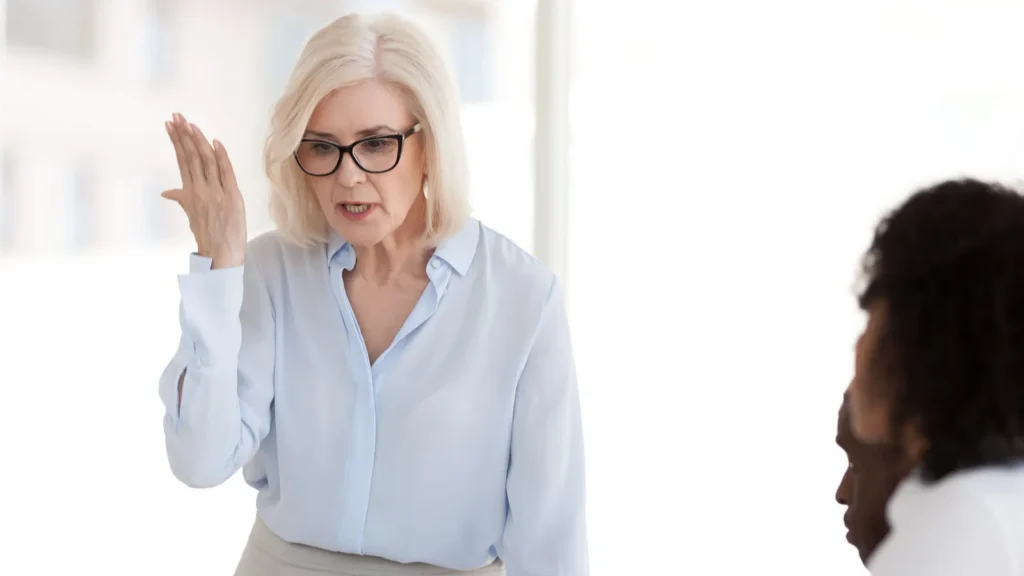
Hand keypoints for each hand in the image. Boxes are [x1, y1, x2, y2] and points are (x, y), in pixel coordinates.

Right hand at [162, 113, 246, 268]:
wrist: (221, 255)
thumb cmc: (207, 235)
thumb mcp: (192, 216)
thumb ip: (182, 199)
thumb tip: (167, 192)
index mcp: (189, 193)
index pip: (182, 161)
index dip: (177, 142)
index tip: (170, 125)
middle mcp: (200, 191)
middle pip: (191, 157)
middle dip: (183, 134)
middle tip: (177, 116)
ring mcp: (216, 193)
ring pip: (206, 161)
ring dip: (199, 140)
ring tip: (190, 124)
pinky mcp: (232, 197)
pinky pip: (226, 173)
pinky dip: (221, 157)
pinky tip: (215, 142)